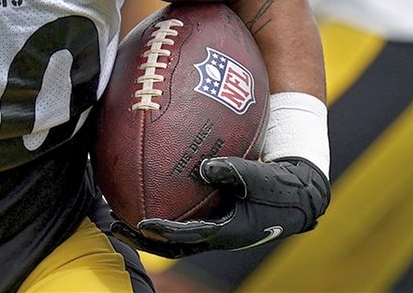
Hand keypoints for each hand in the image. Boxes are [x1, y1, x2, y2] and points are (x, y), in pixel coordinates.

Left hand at [121, 157, 329, 257]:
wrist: (297, 197)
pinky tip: (141, 195)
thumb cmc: (279, 187)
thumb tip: (204, 167)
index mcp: (227, 231)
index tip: (141, 223)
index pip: (189, 236)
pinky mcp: (212, 221)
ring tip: (117, 215)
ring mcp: (213, 230)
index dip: (164, 231)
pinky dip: (160, 214)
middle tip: (115, 225)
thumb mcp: (261, 178)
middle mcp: (216, 236)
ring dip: (145, 231)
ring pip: (173, 238)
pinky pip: (180, 223)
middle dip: (142, 238)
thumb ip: (235, 171)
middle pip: (171, 245)